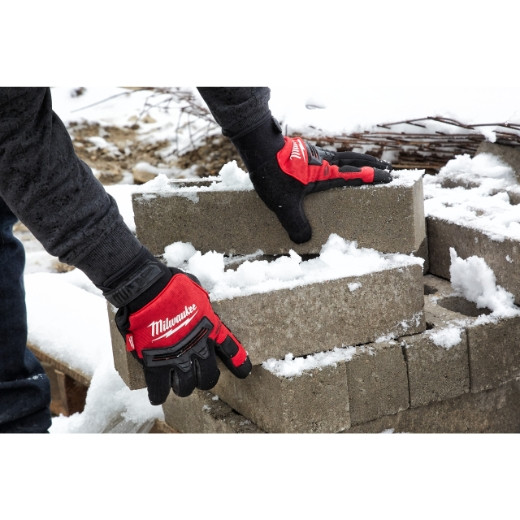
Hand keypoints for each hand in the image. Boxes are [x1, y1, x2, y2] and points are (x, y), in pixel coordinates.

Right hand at [115, 270, 251, 404]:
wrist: (149, 290)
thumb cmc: (171, 285)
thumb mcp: (196, 291)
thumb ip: (201, 304)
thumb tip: (198, 303)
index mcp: (210, 328)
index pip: (231, 349)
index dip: (239, 363)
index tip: (244, 372)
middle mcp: (198, 347)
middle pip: (209, 376)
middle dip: (205, 379)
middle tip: (198, 377)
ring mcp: (177, 358)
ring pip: (186, 386)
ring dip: (183, 387)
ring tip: (178, 385)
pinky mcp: (156, 364)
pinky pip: (159, 388)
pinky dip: (158, 395)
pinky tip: (157, 397)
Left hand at [250, 136, 392, 243]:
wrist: (258, 146)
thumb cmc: (273, 173)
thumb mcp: (283, 205)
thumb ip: (295, 223)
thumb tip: (304, 240)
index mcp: (326, 173)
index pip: (356, 175)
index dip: (373, 177)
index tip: (390, 178)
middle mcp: (325, 161)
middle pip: (355, 160)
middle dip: (371, 165)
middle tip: (387, 169)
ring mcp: (315, 154)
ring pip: (343, 155)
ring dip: (357, 160)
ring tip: (365, 164)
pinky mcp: (304, 152)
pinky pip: (329, 155)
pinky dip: (339, 158)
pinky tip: (332, 164)